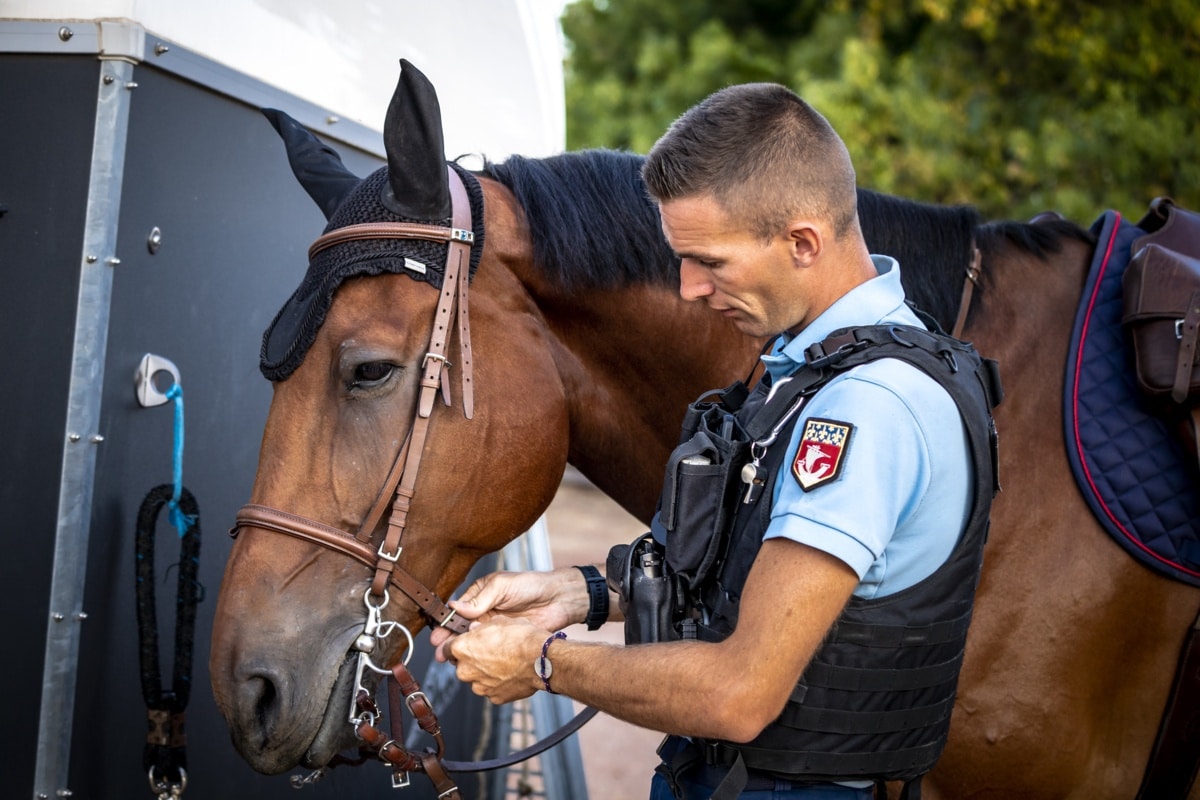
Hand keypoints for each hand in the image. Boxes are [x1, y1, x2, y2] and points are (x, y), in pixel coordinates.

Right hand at [430, 568, 587, 656]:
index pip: (457, 612)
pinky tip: (475, 663)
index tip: (437, 637)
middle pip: (461, 630)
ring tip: (453, 661)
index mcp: (479, 596)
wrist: (558, 600)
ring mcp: (494, 628)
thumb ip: (480, 599)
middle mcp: (483, 613)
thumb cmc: (530, 585)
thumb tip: (455, 607)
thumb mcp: (502, 586)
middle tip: (441, 654)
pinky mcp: (505, 641)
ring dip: (463, 652)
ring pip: (473, 643)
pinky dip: (481, 657)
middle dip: (449, 642)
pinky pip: (489, 651)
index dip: (446, 625)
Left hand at [441, 615, 547, 703]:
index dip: (456, 645)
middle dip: (472, 659)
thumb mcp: (498, 621)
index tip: (464, 643)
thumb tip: (474, 629)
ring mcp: (479, 687)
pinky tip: (510, 673)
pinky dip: (498, 683)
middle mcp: (465, 670)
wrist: (541, 659)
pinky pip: (492, 689)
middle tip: (490, 651)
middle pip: (462, 665)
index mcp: (461, 649)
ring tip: (504, 662)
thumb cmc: (521, 637)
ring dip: (485, 672)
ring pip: (477, 679)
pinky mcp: (493, 698)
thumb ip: (480, 627)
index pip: (446, 649)